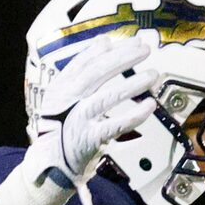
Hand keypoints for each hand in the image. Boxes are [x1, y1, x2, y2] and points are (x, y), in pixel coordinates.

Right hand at [0, 34, 160, 204]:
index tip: (120, 39)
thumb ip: (81, 72)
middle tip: (144, 49)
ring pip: (107, 96)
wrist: (51, 164)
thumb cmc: (62, 128)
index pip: (81, 63)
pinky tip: (149, 106)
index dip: (100, 50)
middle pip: (97, 73)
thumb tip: (103, 44)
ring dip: (132, 83)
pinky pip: (115, 124)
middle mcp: (67, 101)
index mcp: (59, 88)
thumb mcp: (64, 96)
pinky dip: (133, 115)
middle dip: (122, 59)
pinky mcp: (91, 139)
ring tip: (154, 73)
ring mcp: (79, 119)